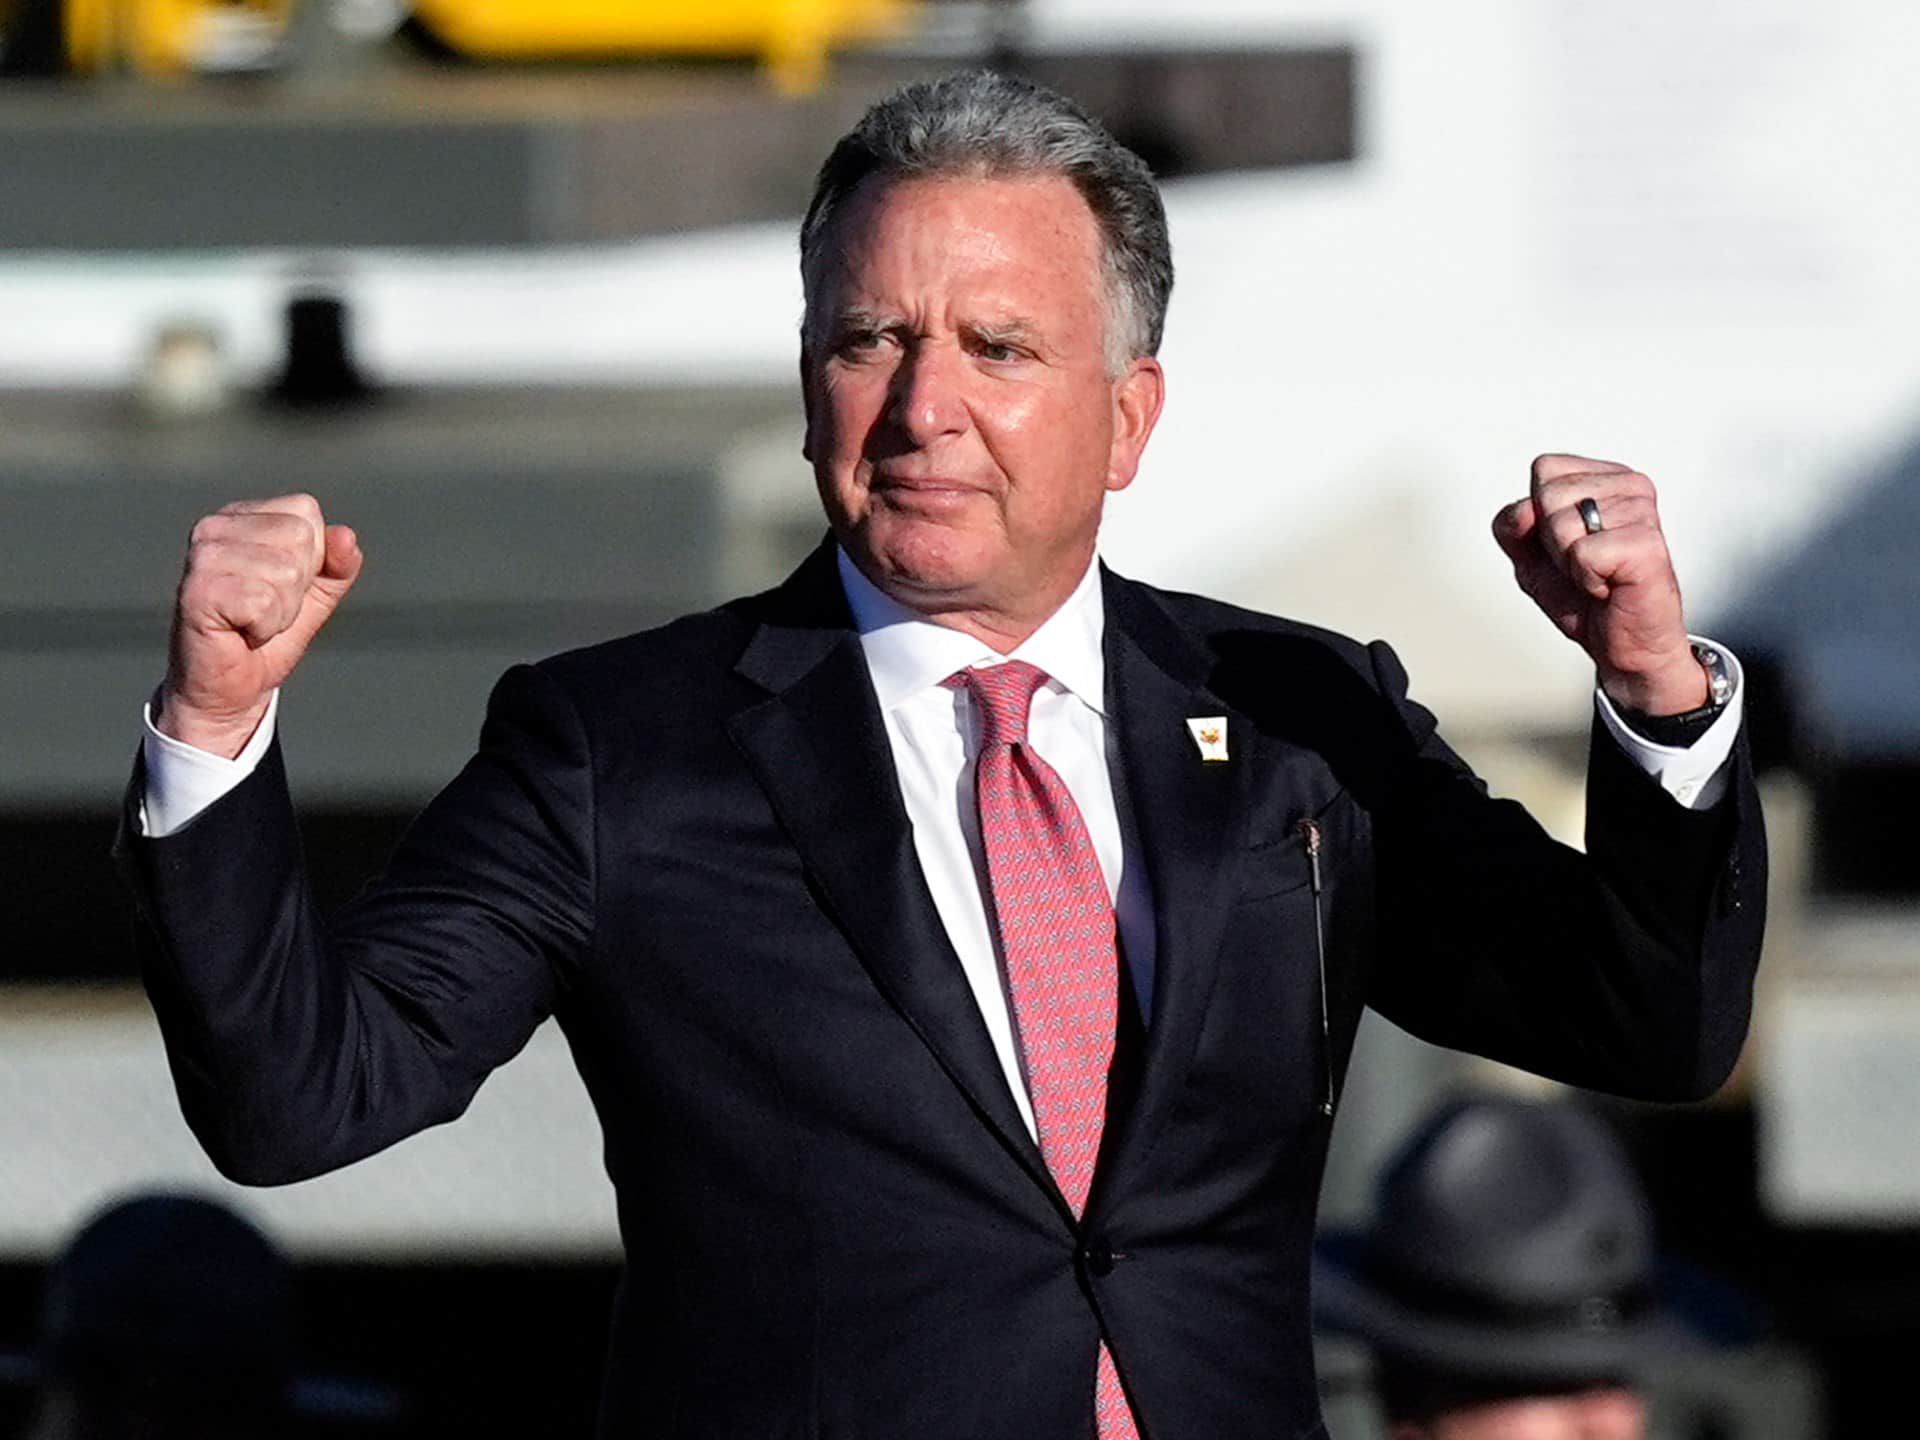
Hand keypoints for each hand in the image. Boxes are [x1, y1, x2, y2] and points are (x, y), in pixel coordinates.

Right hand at [157, 494, 362, 757]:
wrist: (229, 689)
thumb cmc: (265, 637)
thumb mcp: (315, 595)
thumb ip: (337, 565)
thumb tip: (345, 535)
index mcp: (241, 517)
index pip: (306, 511)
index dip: (312, 558)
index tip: (280, 587)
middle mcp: (214, 527)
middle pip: (299, 538)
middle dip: (297, 587)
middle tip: (265, 610)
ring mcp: (202, 557)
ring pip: (285, 571)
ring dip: (280, 611)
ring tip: (251, 622)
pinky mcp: (197, 591)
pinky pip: (263, 601)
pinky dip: (264, 628)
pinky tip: (240, 633)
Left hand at [1492, 454, 1707, 715]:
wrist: (1623, 646)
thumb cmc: (1584, 598)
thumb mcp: (1529, 557)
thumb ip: (1511, 526)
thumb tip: (1525, 509)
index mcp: (1606, 478)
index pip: (1545, 468)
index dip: (1539, 515)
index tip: (1569, 543)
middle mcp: (1630, 486)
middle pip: (1548, 494)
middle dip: (1551, 541)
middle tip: (1583, 565)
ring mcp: (1642, 511)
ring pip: (1561, 523)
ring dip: (1569, 563)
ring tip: (1599, 575)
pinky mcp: (1647, 543)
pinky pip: (1582, 553)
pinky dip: (1586, 579)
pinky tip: (1609, 586)